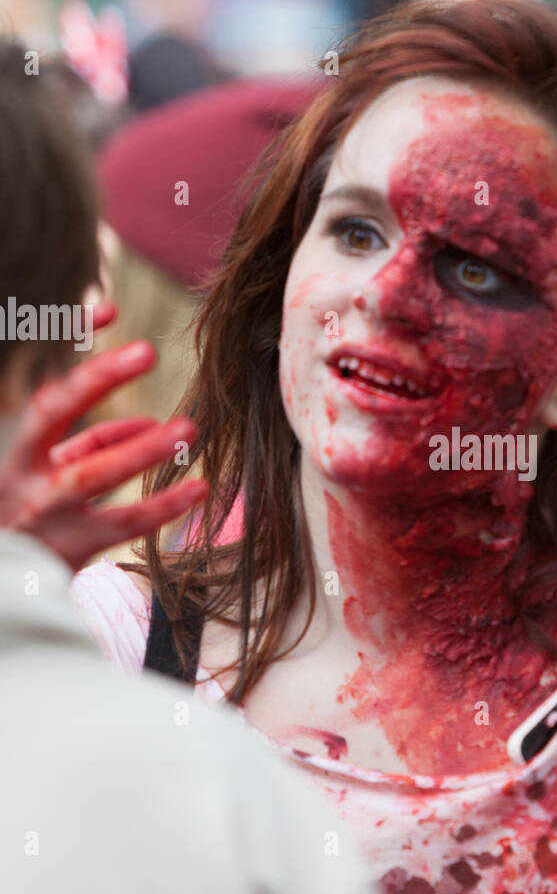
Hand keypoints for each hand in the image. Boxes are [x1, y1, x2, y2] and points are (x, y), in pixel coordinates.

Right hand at [0, 303, 207, 569]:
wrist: (0, 585)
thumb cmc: (27, 519)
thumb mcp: (46, 474)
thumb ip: (90, 445)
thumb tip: (148, 423)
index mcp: (15, 448)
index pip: (45, 388)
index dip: (72, 347)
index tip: (107, 308)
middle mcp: (21, 472)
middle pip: (51, 412)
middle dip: (96, 379)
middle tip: (146, 352)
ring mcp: (42, 512)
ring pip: (91, 474)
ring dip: (141, 449)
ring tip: (187, 429)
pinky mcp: (67, 549)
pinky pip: (122, 524)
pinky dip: (163, 505)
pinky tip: (199, 489)